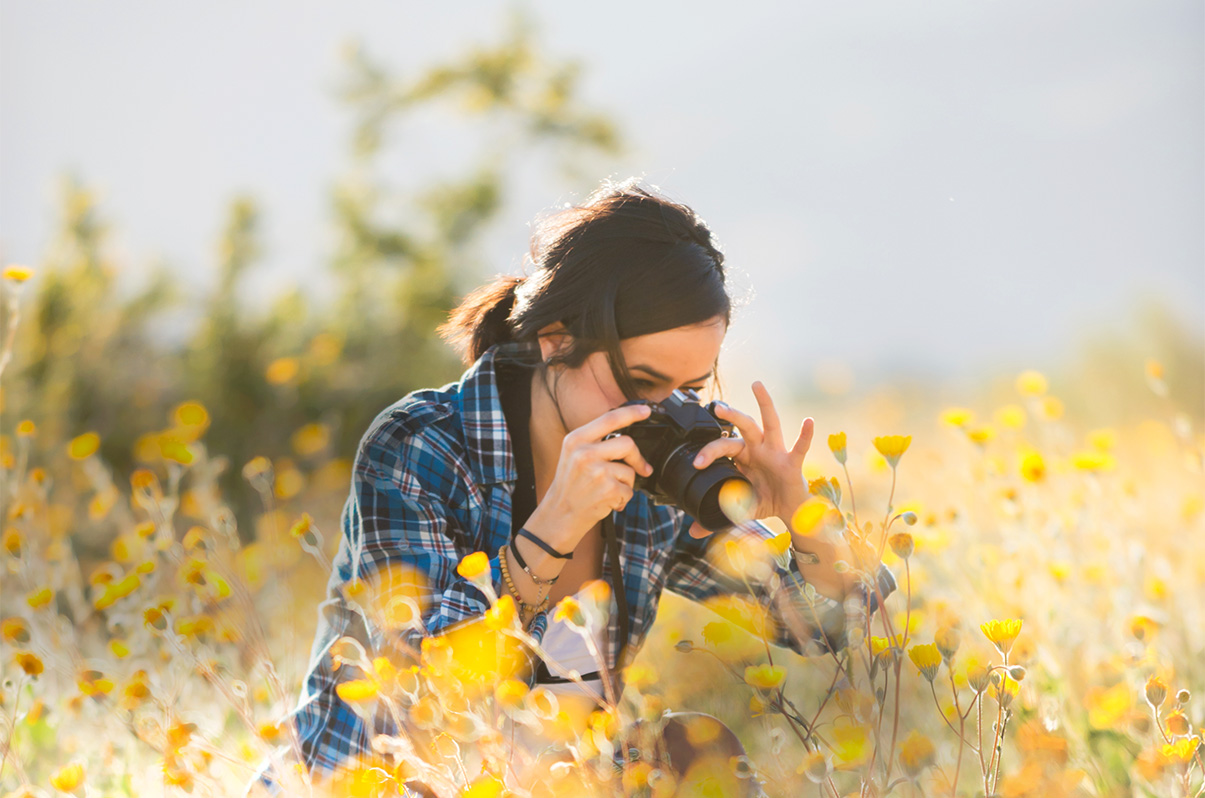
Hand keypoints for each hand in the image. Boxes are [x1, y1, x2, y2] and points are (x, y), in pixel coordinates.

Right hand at [525, 403, 654, 549]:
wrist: (559, 515)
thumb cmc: (570, 486)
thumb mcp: (573, 455)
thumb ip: (594, 442)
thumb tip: (625, 436)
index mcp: (576, 439)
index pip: (609, 419)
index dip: (631, 413)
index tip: (646, 410)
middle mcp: (584, 452)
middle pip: (628, 443)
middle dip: (637, 458)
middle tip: (641, 468)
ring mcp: (596, 470)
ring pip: (630, 470)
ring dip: (626, 484)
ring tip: (608, 491)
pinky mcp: (607, 488)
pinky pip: (629, 490)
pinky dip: (623, 499)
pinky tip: (608, 501)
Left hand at [686, 381, 813, 538]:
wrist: (789, 513)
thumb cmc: (764, 503)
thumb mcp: (737, 511)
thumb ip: (715, 518)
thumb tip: (692, 532)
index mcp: (742, 457)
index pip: (722, 447)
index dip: (708, 453)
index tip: (696, 464)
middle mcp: (758, 448)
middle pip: (743, 425)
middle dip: (730, 414)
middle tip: (716, 406)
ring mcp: (776, 452)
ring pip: (769, 423)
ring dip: (764, 404)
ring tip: (757, 385)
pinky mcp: (792, 462)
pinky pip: (799, 447)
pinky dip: (805, 435)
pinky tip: (809, 422)